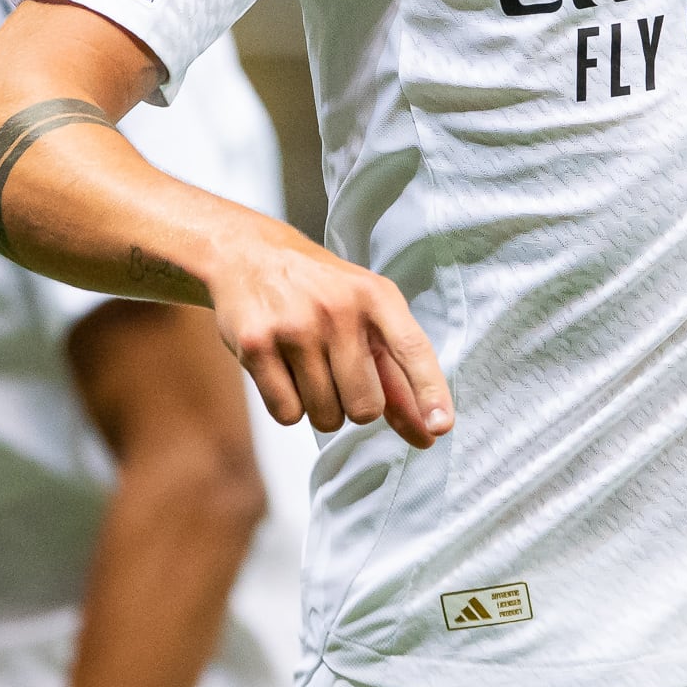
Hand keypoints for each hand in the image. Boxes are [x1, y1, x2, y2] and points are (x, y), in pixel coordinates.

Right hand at [202, 221, 451, 447]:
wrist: (247, 254)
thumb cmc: (318, 292)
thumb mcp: (365, 313)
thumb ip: (396, 373)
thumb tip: (429, 432)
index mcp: (375, 296)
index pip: (412, 348)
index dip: (429, 391)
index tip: (440, 426)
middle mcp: (337, 309)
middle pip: (365, 407)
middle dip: (356, 406)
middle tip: (339, 374)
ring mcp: (295, 327)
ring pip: (326, 417)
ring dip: (321, 407)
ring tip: (308, 367)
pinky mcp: (257, 346)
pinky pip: (288, 414)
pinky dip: (289, 407)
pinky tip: (282, 371)